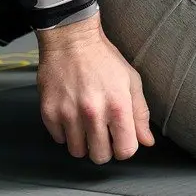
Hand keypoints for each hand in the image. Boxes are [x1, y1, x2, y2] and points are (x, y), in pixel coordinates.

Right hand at [36, 14, 153, 163]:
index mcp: (117, 106)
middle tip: (101, 131)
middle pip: (100, 157)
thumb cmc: (102, 58)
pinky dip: (64, 132)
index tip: (119, 138)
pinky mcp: (49, 111)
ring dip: (82, 142)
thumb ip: (140, 113)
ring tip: (84, 123)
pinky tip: (70, 114)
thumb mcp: (130, 80)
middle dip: (103, 148)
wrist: (71, 39)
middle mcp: (92, 112)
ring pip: (77, 151)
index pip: (125, 151)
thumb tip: (146, 141)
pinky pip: (59, 139)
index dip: (124, 147)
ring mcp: (68, 113)